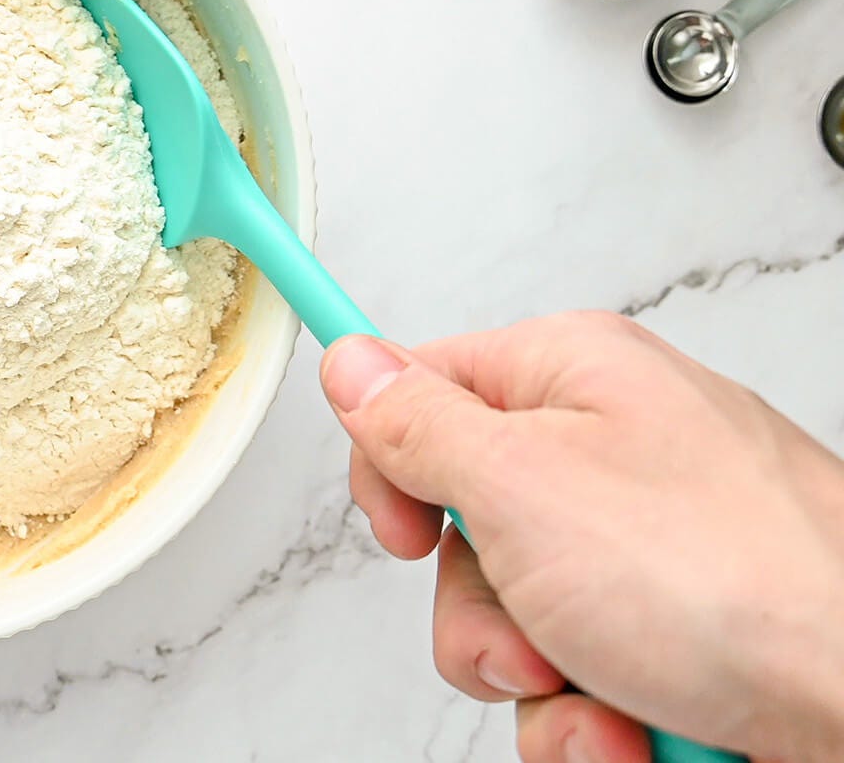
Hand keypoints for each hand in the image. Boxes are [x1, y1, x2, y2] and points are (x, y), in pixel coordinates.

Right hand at [322, 312, 843, 762]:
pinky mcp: (682, 637)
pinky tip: (646, 728)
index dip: (391, 469)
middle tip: (537, 634)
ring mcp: (651, 553)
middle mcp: (616, 457)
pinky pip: (583, 682)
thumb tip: (353, 365)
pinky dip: (599, 722)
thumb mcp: (522, 485)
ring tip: (613, 697)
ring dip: (544, 687)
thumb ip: (418, 425)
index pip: (425, 391)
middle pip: (464, 534)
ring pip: (519, 624)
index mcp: (575, 381)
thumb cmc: (739, 583)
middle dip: (484, 617)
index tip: (400, 532)